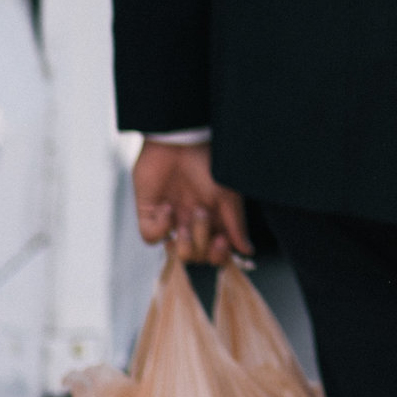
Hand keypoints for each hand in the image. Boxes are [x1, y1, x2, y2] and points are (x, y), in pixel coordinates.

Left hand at [133, 139, 251, 265]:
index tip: (221, 240)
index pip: (217, 253)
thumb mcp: (227, 194)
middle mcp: (193, 223)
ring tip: (187, 219)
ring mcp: (171, 220)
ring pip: (177, 253)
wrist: (180, 140)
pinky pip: (152, 238)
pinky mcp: (149, 213)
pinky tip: (167, 207)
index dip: (219, 255)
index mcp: (214, 220)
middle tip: (201, 213)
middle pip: (198, 256)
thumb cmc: (209, 162)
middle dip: (202, 242)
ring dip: (185, 241)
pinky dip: (161, 228)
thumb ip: (236, 225)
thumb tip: (248, 252)